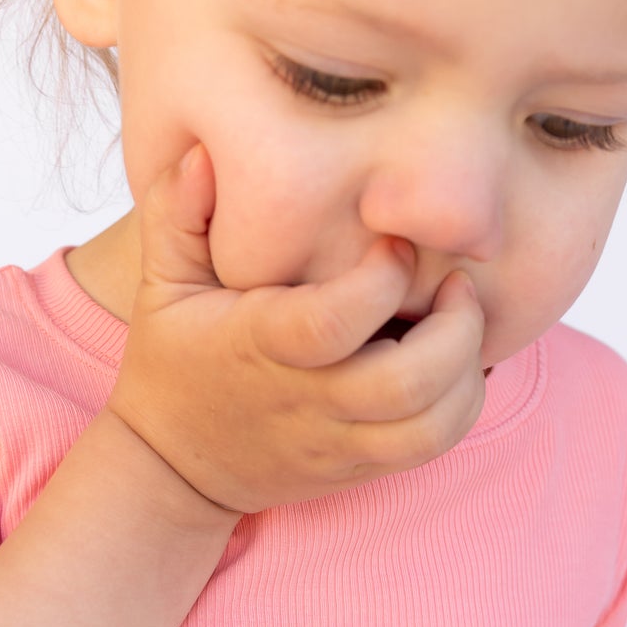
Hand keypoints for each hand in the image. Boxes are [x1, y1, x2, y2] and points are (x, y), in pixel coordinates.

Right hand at [105, 140, 488, 517]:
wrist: (174, 470)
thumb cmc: (174, 362)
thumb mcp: (160, 284)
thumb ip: (176, 214)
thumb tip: (202, 156)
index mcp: (260, 346)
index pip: (334, 322)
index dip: (382, 279)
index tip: (395, 244)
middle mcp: (306, 400)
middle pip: (405, 384)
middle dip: (456, 328)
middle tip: (458, 285)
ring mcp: (336, 440)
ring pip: (429, 426)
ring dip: (467, 372)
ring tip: (462, 327)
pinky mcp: (358, 467)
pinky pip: (430, 450)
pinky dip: (461, 408)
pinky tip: (453, 368)